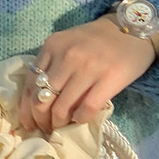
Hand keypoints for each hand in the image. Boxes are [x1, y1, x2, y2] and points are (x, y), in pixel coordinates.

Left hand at [19, 17, 157, 132]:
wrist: (132, 30)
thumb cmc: (96, 41)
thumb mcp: (66, 45)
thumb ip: (50, 66)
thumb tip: (36, 103)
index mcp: (51, 47)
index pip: (29, 85)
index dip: (26, 110)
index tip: (30, 124)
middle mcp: (66, 56)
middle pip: (41, 100)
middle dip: (41, 120)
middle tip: (46, 128)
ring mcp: (87, 68)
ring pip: (61, 109)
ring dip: (59, 124)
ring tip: (62, 128)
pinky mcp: (109, 79)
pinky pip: (86, 109)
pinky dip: (80, 120)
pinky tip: (81, 119)